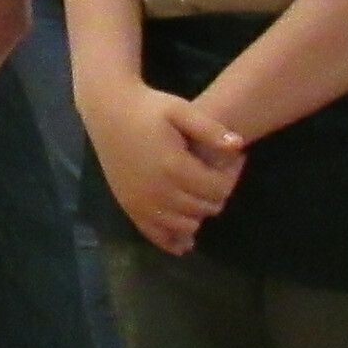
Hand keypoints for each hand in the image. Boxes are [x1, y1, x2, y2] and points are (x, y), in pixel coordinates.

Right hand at [89, 78, 242, 254]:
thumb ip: (210, 129)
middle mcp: (159, 192)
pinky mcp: (130, 208)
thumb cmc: (147, 108)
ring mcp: (142, 204)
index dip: (232, 176)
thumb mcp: (181, 110)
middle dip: (218, 194)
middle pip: (205, 208)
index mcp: (174, 167)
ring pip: (185, 225)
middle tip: (218, 175)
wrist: (108, 111)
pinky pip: (156, 236)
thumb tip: (239, 146)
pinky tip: (185, 239)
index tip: (236, 160)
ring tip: (200, 193)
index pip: (218, 189)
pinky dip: (173, 240)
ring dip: (199, 213)